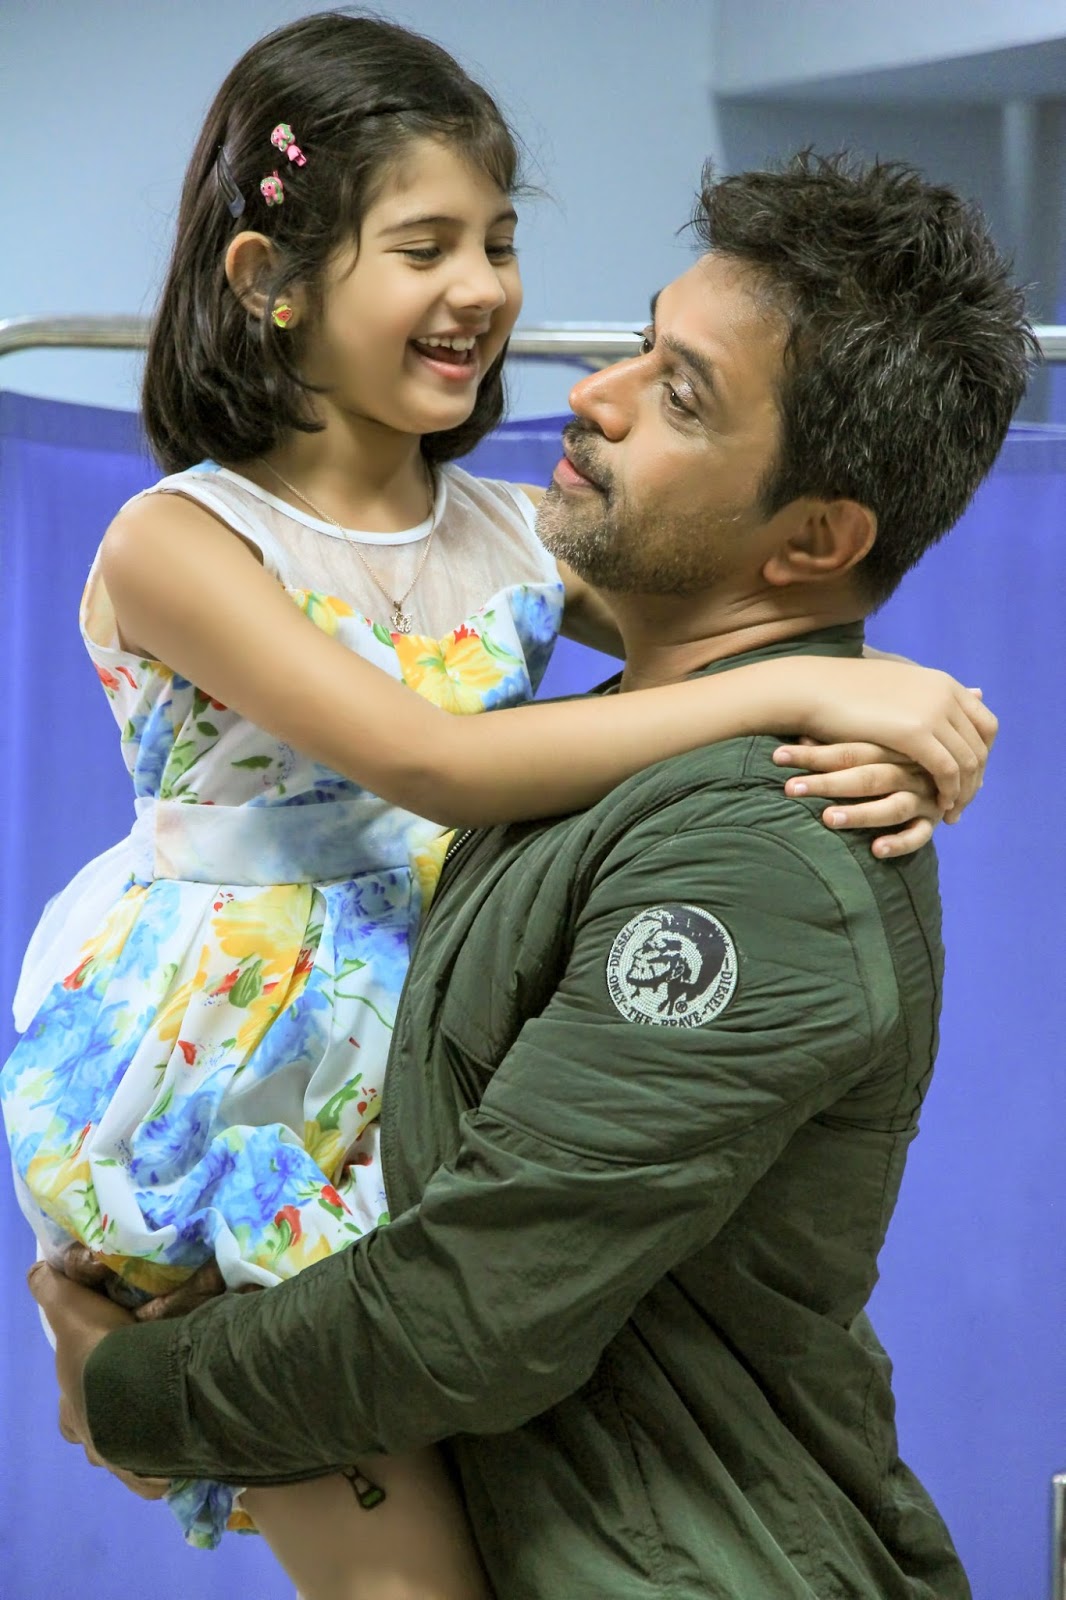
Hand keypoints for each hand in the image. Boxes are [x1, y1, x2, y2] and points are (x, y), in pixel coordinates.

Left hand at [28, 1261, 170, 1500]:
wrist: (142, 1387)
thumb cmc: (101, 1353)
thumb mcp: (70, 1309)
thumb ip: (52, 1289)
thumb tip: (35, 1270)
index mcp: (74, 1411)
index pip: (67, 1413)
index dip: (77, 1400)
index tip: (96, 1382)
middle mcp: (94, 1442)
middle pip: (97, 1439)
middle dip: (110, 1423)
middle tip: (133, 1400)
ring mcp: (125, 1462)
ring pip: (128, 1459)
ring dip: (140, 1444)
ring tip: (163, 1421)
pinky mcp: (156, 1473)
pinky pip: (158, 1480)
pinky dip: (165, 1469)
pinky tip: (179, 1452)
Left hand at [773, 740, 940, 856]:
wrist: (954, 760)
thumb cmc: (899, 750)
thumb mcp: (877, 739)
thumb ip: (840, 739)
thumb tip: (797, 731)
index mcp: (892, 745)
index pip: (848, 749)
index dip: (812, 753)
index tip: (777, 756)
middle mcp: (909, 769)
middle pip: (867, 776)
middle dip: (826, 783)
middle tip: (791, 788)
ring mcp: (923, 796)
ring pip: (892, 806)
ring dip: (860, 813)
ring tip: (827, 819)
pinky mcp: (932, 820)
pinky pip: (919, 835)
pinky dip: (899, 843)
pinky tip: (875, 850)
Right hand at [787, 658, 995, 815]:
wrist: (815, 688)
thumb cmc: (846, 691)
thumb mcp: (898, 688)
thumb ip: (931, 696)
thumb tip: (973, 694)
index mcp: (944, 683)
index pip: (986, 725)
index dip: (981, 755)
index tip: (969, 777)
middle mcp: (946, 694)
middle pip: (980, 746)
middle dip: (975, 778)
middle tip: (963, 801)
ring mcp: (934, 711)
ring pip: (968, 761)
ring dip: (964, 791)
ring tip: (951, 811)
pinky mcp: (916, 732)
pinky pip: (947, 770)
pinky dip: (948, 791)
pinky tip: (939, 805)